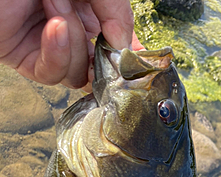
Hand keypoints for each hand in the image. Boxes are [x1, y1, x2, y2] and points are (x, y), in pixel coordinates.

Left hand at [0, 0, 143, 89]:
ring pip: (79, 73)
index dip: (128, 51)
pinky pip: (53, 75)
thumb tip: (125, 45)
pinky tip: (52, 27)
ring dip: (72, 42)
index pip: (116, 37)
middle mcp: (70, 27)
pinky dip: (57, 54)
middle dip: (103, 55)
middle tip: (106, 48)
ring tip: (54, 6)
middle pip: (101, 63)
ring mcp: (49, 47)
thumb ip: (115, 7)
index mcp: (87, 6)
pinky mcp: (27, 61)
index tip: (140, 61)